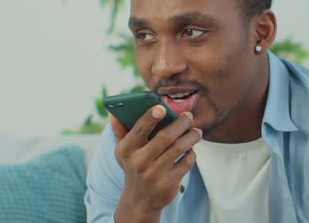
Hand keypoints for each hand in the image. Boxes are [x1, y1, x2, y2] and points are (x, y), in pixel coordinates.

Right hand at [109, 105, 201, 221]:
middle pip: (165, 136)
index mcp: (127, 149)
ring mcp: (155, 173)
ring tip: (196, 131)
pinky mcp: (169, 182)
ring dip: (191, 136)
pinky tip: (191, 149)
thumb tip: (112, 112)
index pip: (140, 129)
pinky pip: (186, 162)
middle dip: (181, 123)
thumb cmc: (133, 166)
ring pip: (179, 148)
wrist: (139, 201)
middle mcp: (140, 161)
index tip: (162, 107)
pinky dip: (192, 153)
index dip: (151, 117)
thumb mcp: (123, 151)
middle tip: (189, 116)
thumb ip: (120, 130)